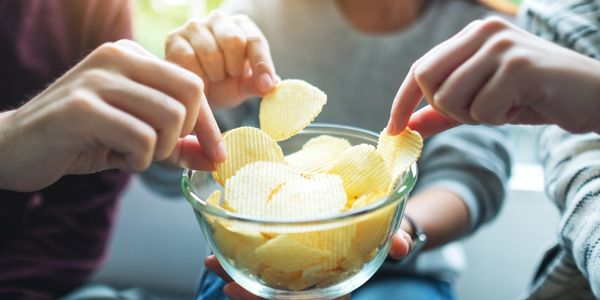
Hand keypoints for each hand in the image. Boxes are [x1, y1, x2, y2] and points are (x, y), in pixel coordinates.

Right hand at [0, 40, 223, 191]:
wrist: (15, 148)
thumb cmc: (81, 139)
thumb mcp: (136, 138)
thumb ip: (177, 144)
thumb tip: (216, 159)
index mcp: (131, 56)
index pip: (192, 85)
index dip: (208, 125)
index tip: (216, 155)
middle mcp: (117, 57)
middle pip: (189, 94)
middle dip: (184, 134)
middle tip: (158, 150)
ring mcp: (97, 79)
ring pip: (168, 117)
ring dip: (159, 151)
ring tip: (133, 155)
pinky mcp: (82, 108)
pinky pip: (141, 138)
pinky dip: (138, 160)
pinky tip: (116, 158)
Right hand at [166, 11, 277, 107]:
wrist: (193, 93)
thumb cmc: (224, 85)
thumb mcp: (244, 87)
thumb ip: (257, 85)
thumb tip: (271, 85)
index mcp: (243, 26)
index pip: (255, 41)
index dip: (262, 64)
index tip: (265, 85)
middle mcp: (219, 19)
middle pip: (234, 40)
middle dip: (233, 67)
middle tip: (228, 76)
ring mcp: (195, 26)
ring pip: (211, 52)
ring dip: (214, 74)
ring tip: (212, 77)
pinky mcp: (174, 38)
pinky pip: (189, 59)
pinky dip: (196, 76)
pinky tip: (197, 77)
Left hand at [203, 226, 411, 298]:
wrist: (378, 224)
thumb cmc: (383, 231)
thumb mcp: (392, 233)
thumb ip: (395, 237)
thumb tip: (400, 246)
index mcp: (336, 285)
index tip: (240, 291)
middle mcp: (316, 284)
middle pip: (276, 296)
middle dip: (246, 291)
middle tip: (217, 275)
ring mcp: (302, 272)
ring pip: (266, 282)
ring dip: (236, 273)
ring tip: (211, 260)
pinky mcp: (293, 255)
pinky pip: (266, 263)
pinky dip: (243, 258)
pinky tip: (225, 247)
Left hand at [387, 17, 599, 137]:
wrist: (593, 96)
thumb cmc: (535, 96)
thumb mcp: (482, 102)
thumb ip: (444, 111)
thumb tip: (408, 124)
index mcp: (471, 35)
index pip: (420, 68)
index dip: (402, 100)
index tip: (394, 129)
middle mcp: (483, 32)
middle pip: (427, 80)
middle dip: (447, 108)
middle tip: (481, 110)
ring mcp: (500, 46)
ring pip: (450, 97)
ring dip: (474, 115)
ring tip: (505, 105)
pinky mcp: (518, 66)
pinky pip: (480, 110)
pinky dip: (497, 118)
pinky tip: (521, 106)